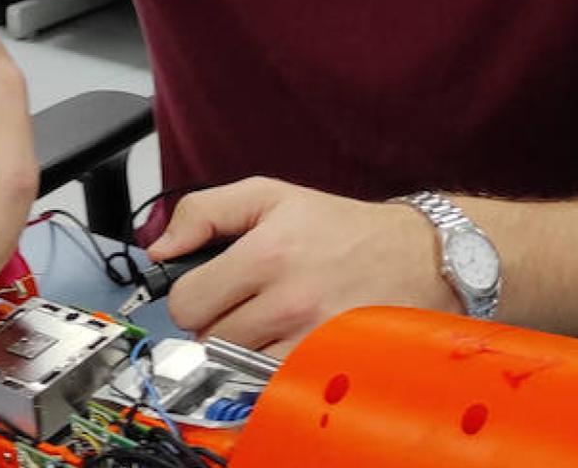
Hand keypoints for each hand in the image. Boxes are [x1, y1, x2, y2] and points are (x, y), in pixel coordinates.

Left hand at [148, 177, 456, 356]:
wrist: (417, 255)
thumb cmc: (341, 227)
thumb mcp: (270, 196)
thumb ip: (205, 212)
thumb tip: (160, 248)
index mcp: (266, 253)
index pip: (187, 302)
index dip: (192, 298)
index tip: (209, 290)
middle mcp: (288, 299)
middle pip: (209, 339)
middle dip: (218, 322)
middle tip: (244, 302)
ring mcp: (310, 338)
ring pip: (237, 364)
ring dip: (244, 347)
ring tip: (270, 320)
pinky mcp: (329, 365)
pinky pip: (272, 381)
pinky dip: (271, 366)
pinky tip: (288, 340)